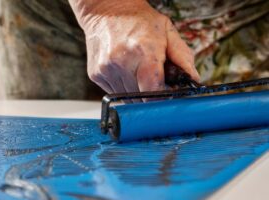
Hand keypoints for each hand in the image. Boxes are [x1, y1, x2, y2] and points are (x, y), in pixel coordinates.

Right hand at [69, 0, 199, 92]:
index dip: (159, 99)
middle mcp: (121, 62)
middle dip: (148, 93)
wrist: (106, 10)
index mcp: (143, 52)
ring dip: (134, 90)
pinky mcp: (96, 74)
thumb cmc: (138, 20)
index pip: (152, 92)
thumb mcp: (167, 31)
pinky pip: (113, 92)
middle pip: (139, 97)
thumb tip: (193, 79)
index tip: (164, 97)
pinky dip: (121, 86)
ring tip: (135, 71)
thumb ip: (182, 57)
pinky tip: (123, 70)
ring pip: (125, 97)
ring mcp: (106, 70)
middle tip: (150, 79)